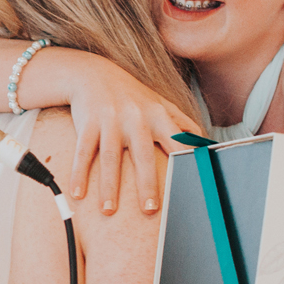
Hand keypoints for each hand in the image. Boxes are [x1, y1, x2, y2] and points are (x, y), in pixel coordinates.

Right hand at [62, 56, 203, 212]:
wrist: (93, 73)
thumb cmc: (132, 95)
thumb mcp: (160, 103)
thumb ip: (182, 123)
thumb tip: (205, 143)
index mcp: (158, 116)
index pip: (176, 142)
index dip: (183, 161)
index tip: (189, 183)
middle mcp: (136, 118)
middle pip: (143, 155)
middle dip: (146, 183)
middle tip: (149, 210)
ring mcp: (111, 120)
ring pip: (111, 157)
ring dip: (109, 186)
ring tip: (109, 210)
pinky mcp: (88, 122)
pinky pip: (84, 151)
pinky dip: (79, 173)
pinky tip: (78, 193)